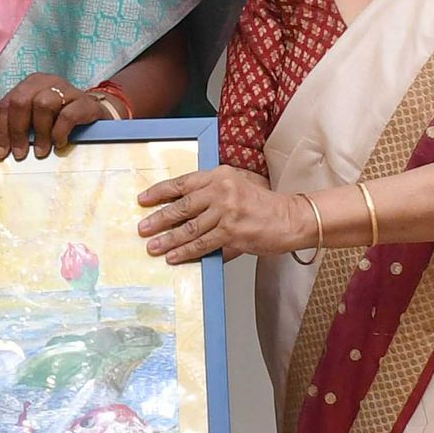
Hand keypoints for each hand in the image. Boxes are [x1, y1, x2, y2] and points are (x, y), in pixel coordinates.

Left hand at [0, 73, 120, 160]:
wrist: (96, 116)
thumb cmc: (60, 120)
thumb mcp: (37, 120)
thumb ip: (21, 127)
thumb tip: (3, 151)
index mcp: (30, 84)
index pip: (7, 104)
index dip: (2, 130)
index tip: (3, 153)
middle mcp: (46, 82)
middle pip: (21, 101)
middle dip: (18, 131)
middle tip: (21, 153)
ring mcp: (67, 89)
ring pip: (43, 104)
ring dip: (40, 133)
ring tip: (42, 152)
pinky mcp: (85, 101)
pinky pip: (67, 115)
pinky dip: (59, 132)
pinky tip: (60, 144)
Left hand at [136, 164, 307, 264]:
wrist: (290, 218)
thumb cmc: (263, 205)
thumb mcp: (237, 187)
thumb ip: (212, 194)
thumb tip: (183, 212)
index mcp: (220, 175)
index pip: (183, 183)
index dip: (160, 192)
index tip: (143, 200)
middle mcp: (222, 190)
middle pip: (182, 206)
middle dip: (159, 219)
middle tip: (143, 228)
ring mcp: (227, 211)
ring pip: (190, 228)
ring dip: (168, 239)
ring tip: (153, 246)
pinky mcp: (232, 232)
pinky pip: (202, 244)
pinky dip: (186, 252)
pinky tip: (174, 257)